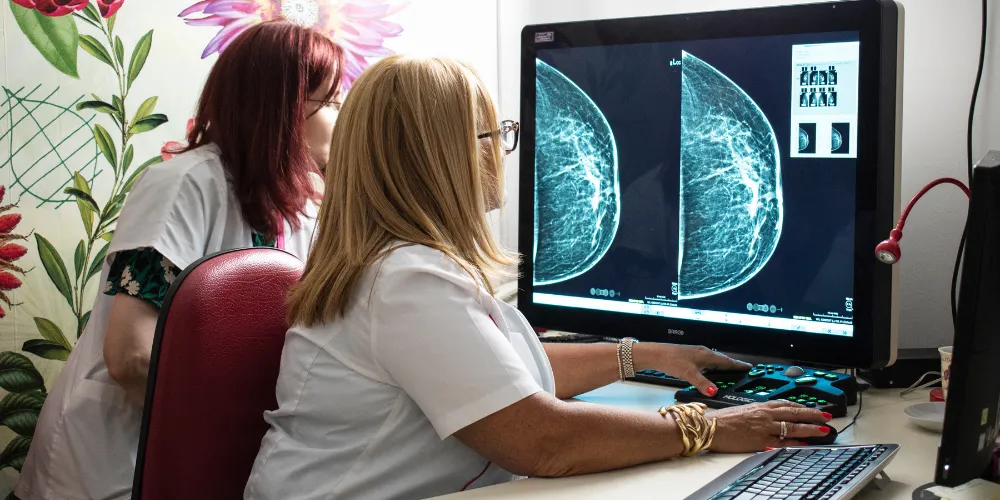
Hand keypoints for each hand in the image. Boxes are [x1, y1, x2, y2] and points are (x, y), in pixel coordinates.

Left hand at [638, 344, 750, 395]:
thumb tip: (714, 392)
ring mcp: (696, 353)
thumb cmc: (672, 361)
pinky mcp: (689, 356)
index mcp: (706, 355)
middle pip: (721, 359)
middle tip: (743, 369)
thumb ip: (702, 383)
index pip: (726, 361)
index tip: (749, 367)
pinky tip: (709, 370)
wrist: (655, 354)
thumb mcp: (688, 374)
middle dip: (732, 364)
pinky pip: (706, 361)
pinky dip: (712, 366)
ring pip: (713, 360)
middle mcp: (703, 352)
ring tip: (730, 370)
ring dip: (722, 365)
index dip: (737, 365)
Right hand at [707, 401, 832, 452]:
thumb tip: (772, 415)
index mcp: (760, 406)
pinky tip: (804, 443)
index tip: (813, 408)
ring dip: (810, 428)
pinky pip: (782, 442)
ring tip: (822, 430)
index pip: (787, 404)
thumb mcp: (743, 409)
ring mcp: (764, 428)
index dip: (803, 406)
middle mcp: (765, 415)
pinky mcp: (760, 441)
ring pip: (792, 427)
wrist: (710, 427)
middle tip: (826, 416)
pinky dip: (794, 443)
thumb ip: (760, 412)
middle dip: (813, 415)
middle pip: (794, 413)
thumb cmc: (723, 419)